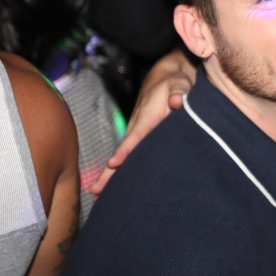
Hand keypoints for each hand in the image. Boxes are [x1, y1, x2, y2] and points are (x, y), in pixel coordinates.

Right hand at [90, 49, 196, 194]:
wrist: (166, 78)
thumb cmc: (174, 82)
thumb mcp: (179, 82)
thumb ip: (179, 91)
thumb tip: (176, 100)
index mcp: (146, 118)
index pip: (134, 137)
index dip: (125, 151)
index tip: (114, 163)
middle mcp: (137, 128)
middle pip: (121, 153)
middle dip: (109, 172)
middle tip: (96, 191)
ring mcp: (137, 135)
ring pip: (123, 158)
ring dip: (111, 177)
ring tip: (99, 197)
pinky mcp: (141, 139)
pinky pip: (130, 157)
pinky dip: (120, 172)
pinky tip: (114, 189)